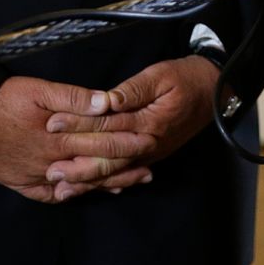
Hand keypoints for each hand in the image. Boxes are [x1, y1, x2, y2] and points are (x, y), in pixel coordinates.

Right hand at [0, 75, 154, 202]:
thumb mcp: (35, 90)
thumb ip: (72, 97)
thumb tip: (104, 103)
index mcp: (56, 137)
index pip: (100, 140)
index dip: (127, 139)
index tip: (150, 137)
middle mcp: (50, 162)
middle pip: (95, 165)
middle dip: (126, 164)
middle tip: (151, 163)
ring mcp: (37, 177)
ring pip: (80, 183)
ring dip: (109, 182)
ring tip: (135, 181)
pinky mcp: (24, 185)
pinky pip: (56, 195)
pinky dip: (77, 193)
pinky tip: (93, 191)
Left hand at [40, 56, 221, 200]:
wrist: (215, 91)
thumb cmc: (186, 78)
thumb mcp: (161, 75)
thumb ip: (133, 89)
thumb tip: (106, 100)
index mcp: (148, 122)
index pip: (106, 126)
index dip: (77, 125)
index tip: (51, 123)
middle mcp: (148, 144)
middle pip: (106, 157)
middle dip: (76, 164)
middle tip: (48, 171)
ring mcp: (150, 153)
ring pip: (114, 171)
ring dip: (87, 181)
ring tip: (60, 189)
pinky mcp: (151, 155)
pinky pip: (125, 173)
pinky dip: (106, 183)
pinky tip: (89, 189)